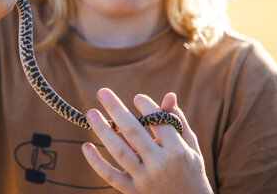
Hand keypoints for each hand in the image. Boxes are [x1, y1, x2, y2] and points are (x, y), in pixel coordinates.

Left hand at [82, 89, 212, 193]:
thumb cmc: (191, 173)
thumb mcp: (191, 148)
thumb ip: (178, 122)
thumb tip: (168, 96)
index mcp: (177, 151)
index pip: (158, 122)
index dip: (147, 106)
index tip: (137, 97)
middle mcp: (160, 164)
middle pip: (134, 132)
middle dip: (117, 109)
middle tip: (102, 92)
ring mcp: (145, 179)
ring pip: (120, 151)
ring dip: (102, 131)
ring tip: (91, 113)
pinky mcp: (134, 192)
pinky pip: (111, 176)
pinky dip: (96, 162)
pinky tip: (86, 146)